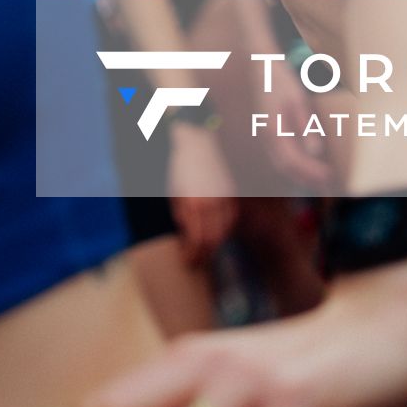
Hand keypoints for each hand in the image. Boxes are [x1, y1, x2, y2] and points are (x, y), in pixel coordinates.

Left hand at [166, 124, 237, 265]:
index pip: (195, 241)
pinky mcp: (230, 193)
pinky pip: (231, 219)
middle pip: (211, 241)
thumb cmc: (180, 169)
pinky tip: (219, 236)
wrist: (197, 143)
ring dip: (215, 247)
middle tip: (196, 263)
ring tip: (206, 254)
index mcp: (193, 204)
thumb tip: (187, 236)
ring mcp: (223, 198)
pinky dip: (225, 231)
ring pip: (223, 232)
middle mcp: (211, 203)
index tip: (186, 261)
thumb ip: (182, 217)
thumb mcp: (174, 194)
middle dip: (203, 256)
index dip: (191, 255)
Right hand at [259, 62, 333, 188]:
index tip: (329, 176)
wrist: (262, 69)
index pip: (293, 161)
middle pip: (287, 168)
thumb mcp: (297, 99)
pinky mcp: (271, 135)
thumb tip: (315, 151)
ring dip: (302, 176)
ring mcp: (267, 138)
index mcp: (273, 131)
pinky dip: (296, 166)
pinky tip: (310, 166)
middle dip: (308, 179)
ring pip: (283, 165)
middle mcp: (268, 139)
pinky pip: (282, 157)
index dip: (311, 172)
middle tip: (330, 185)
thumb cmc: (281, 81)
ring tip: (323, 182)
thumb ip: (305, 124)